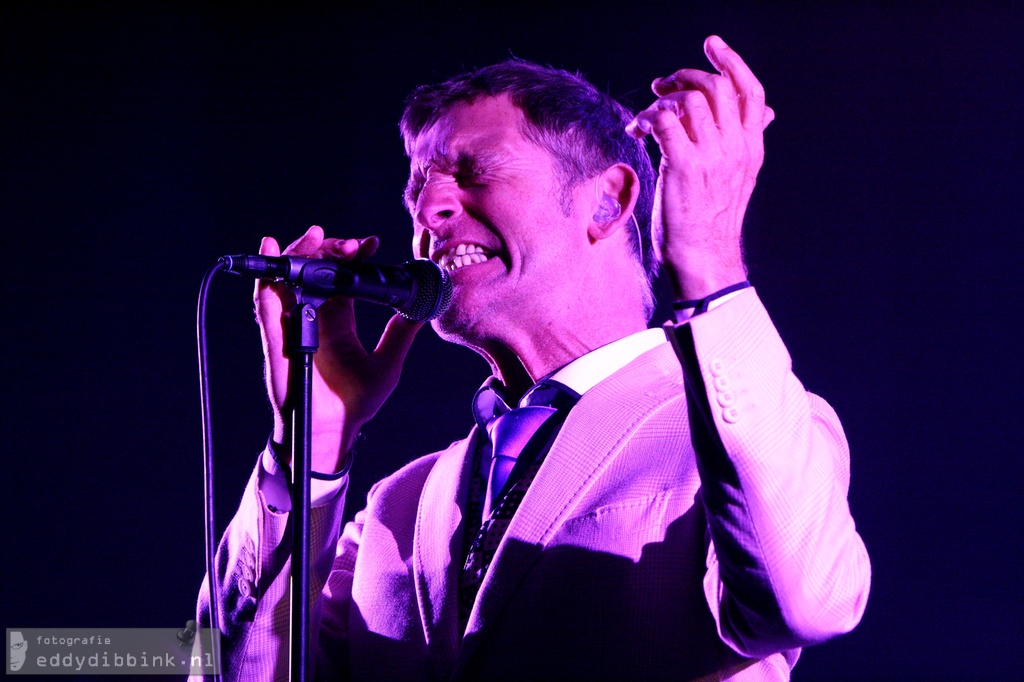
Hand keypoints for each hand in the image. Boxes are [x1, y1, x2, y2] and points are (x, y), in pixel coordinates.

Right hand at [256, 225, 422, 472]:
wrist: (333, 432)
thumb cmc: (356, 402)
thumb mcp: (388, 363)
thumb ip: (401, 334)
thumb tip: (422, 307)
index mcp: (340, 320)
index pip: (344, 277)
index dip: (353, 257)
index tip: (370, 244)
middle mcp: (316, 316)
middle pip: (316, 269)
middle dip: (329, 249)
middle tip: (349, 246)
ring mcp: (295, 324)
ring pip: (291, 277)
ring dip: (300, 251)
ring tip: (316, 236)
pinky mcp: (277, 337)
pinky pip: (267, 303)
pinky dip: (267, 277)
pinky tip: (270, 249)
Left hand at [627, 35, 774, 299]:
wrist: (704, 257)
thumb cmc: (712, 219)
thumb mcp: (739, 176)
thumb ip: (746, 141)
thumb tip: (768, 112)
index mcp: (752, 147)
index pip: (751, 91)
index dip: (732, 61)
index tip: (712, 45)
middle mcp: (736, 148)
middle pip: (717, 87)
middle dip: (685, 76)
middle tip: (662, 86)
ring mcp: (712, 157)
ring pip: (689, 100)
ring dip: (661, 101)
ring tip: (646, 120)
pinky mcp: (685, 166)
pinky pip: (665, 121)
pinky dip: (648, 118)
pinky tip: (638, 131)